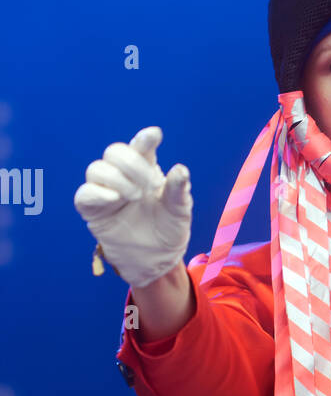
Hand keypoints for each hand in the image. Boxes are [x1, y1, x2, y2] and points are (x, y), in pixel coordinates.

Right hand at [73, 127, 192, 288]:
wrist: (156, 260)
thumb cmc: (168, 230)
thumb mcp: (179, 212)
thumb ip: (178, 191)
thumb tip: (180, 169)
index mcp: (146, 170)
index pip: (140, 147)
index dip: (144, 139)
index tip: (154, 135)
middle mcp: (123, 176)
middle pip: (114, 152)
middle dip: (132, 163)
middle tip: (150, 185)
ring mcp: (106, 191)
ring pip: (96, 169)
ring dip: (117, 179)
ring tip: (136, 196)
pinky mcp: (93, 210)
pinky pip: (85, 194)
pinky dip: (98, 193)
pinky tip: (115, 199)